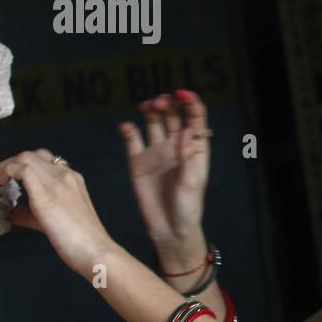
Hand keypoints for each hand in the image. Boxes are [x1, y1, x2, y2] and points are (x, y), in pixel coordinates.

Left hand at [0, 151, 116, 276]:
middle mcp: (67, 175)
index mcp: (73, 180)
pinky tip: (0, 185)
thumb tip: (13, 213)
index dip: (25, 167)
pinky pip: (22, 169)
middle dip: (13, 163)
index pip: (46, 162)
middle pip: (34, 155)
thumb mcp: (56, 221)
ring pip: (26, 157)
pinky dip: (7, 172)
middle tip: (3, 180)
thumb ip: (33, 214)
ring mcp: (57, 182)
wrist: (94, 250)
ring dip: (7, 166)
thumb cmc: (80, 241)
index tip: (13, 181)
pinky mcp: (46, 193)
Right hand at [119, 89, 211, 262]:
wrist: (169, 228)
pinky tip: (127, 127)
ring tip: (146, 107)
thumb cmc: (187, 207)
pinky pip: (132, 139)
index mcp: (194, 147)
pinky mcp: (138, 162)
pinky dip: (128, 130)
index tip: (181, 93)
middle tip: (159, 103)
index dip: (190, 102)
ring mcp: (156, 152)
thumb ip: (188, 156)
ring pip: (153, 120)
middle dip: (167, 103)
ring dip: (151, 109)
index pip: (194, 117)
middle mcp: (175, 145)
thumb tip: (187, 130)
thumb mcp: (192, 182)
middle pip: (172, 114)